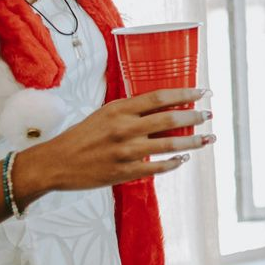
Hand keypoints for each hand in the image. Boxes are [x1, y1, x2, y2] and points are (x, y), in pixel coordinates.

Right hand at [13, 87, 212, 201]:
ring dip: (193, 141)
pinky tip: (183, 159)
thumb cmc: (81, 136)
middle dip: (195, 117)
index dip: (185, 94)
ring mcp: (126, 152)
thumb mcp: (104, 113)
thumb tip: (163, 104)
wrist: (55, 163)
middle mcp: (125, 129)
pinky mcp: (125, 172)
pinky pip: (158, 167)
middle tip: (208, 115)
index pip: (159, 97)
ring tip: (208, 138)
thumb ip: (131, 110)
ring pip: (170, 145)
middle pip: (170, 120)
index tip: (202, 92)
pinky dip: (174, 163)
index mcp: (119, 110)